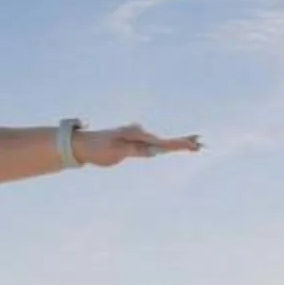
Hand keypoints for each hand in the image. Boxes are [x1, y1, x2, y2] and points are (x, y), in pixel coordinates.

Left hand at [76, 123, 200, 166]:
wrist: (83, 145)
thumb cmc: (97, 148)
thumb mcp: (115, 150)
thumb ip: (135, 149)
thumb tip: (153, 151)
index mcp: (136, 134)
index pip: (160, 142)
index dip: (176, 145)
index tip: (190, 145)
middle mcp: (138, 133)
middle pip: (164, 140)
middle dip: (182, 143)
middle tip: (200, 143)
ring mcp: (137, 138)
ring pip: (161, 142)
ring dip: (177, 144)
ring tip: (195, 144)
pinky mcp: (134, 143)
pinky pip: (153, 145)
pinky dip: (166, 146)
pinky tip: (174, 148)